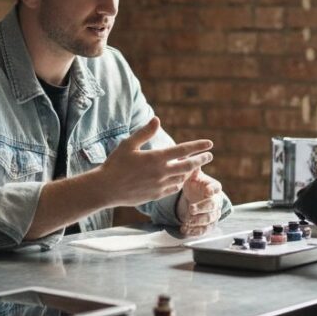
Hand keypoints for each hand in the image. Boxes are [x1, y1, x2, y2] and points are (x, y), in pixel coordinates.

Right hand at [98, 117, 213, 207]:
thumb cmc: (115, 164)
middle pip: (188, 166)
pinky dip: (178, 182)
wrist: (106, 189)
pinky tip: (178, 179)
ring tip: (193, 166)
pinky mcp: (155, 196)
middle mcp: (161, 172)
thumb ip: (145, 132)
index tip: (210, 144)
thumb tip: (157, 119)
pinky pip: (173, 189)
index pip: (184, 150)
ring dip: (189, 172)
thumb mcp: (128, 144)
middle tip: (209, 156)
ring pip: (182, 178)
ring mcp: (160, 186)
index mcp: (156, 158)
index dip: (198, 146)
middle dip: (201, 160)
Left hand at [177, 169, 222, 235]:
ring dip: (198, 221)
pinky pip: (204, 230)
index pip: (216, 187)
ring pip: (209, 219)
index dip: (212, 189)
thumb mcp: (192, 175)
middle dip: (202, 208)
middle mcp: (215, 201)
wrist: (197, 196)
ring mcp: (212, 213)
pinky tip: (185, 229)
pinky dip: (195, 231)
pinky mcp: (208, 224)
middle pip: (212, 206)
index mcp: (213, 186)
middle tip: (191, 209)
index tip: (207, 191)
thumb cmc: (195, 184)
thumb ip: (191, 168)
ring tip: (187, 221)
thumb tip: (184, 154)